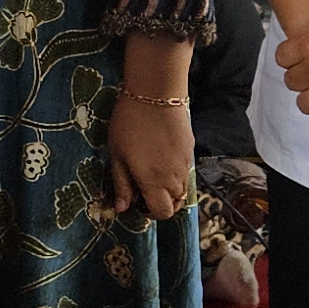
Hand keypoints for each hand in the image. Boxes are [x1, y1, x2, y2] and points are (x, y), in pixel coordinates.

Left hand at [100, 91, 192, 216]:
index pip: (163, 213)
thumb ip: (122, 184)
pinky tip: (162, 153)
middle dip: (161, 200)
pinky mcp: (191, 150)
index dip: (151, 212)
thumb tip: (122, 208)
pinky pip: (185, 170)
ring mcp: (186, 164)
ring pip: (182, 187)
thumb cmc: (129, 125)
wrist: (155, 94)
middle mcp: (174, 178)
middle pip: (175, 202)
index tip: (139, 201)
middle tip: (144, 185)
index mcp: (154, 183)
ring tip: (153, 169)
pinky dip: (175, 170)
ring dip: (169, 186)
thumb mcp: (117, 155)